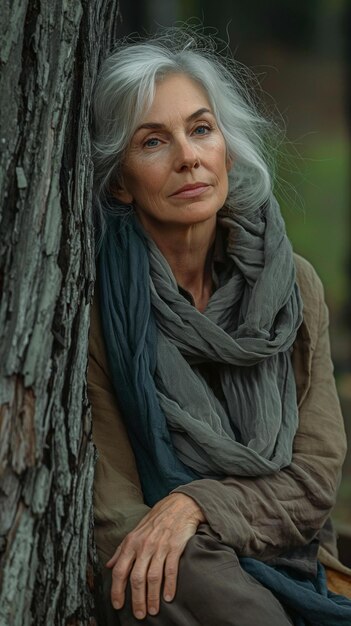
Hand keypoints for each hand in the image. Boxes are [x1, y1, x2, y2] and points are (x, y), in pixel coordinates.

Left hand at [106, 493, 204, 619]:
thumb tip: (109, 566)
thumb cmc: (156, 520)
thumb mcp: (135, 532)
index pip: (120, 571)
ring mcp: (160, 546)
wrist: (180, 505)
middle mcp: (144, 545)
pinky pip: (171, 570)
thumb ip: (121, 550)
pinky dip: (170, 586)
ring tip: (153, 611)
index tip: (118, 605)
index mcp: (131, 542)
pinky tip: (169, 597)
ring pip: (153, 578)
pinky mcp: (175, 547)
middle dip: (137, 600)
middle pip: (136, 578)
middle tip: (139, 614)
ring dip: (152, 597)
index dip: (117, 590)